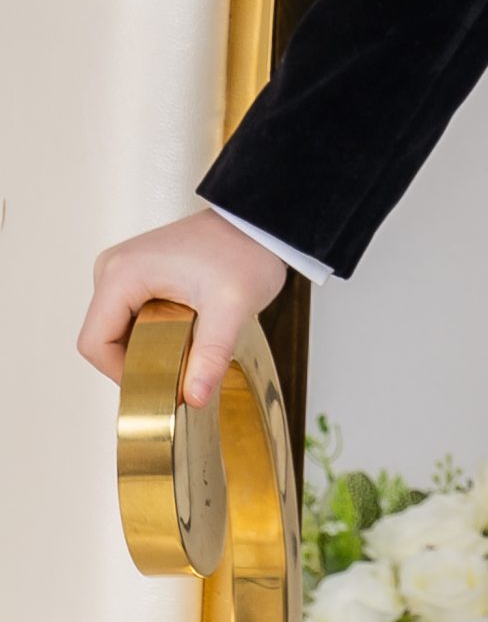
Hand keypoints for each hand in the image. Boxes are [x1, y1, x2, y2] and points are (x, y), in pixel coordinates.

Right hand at [78, 208, 288, 410]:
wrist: (258, 223)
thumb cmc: (245, 250)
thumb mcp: (231, 308)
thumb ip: (211, 355)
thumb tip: (193, 398)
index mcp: (121, 274)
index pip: (95, 344)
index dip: (121, 374)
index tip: (159, 385)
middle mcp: (113, 269)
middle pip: (105, 340)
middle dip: (138, 363)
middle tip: (180, 371)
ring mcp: (124, 271)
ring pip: (118, 332)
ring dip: (147, 349)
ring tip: (188, 349)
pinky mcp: (138, 275)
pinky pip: (131, 318)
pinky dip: (153, 335)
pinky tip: (185, 335)